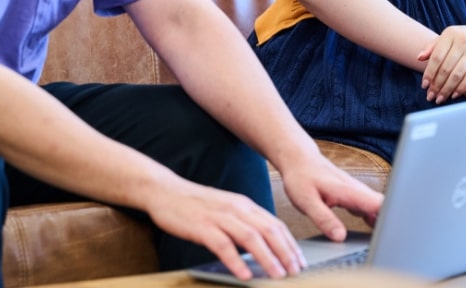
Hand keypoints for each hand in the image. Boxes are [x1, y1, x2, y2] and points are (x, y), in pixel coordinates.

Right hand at [145, 178, 304, 280]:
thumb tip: (264, 244)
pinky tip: (244, 275)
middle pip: (269, 231)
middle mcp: (237, 209)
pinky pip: (223, 246)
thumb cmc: (196, 204)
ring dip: (267, 258)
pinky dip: (236, 261)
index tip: (299, 260)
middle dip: (285, 253)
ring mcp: (220, 217)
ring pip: (251, 238)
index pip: (275, 224)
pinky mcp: (202, 227)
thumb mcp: (227, 209)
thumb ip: (244, 222)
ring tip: (277, 275)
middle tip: (295, 271)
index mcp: (245, 205)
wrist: (166, 191)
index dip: (290, 243)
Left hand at [280, 152, 382, 239]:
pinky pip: (370, 206)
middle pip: (383, 205)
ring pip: (378, 206)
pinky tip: (372, 229)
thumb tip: (341, 236)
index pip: (378, 204)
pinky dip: (374, 217)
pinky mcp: (354, 194)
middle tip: (388, 239)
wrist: (299, 159)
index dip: (388, 218)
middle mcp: (357, 189)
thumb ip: (324, 219)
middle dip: (390, 221)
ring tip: (384, 238)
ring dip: (383, 220)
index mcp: (348, 191)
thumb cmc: (301, 177)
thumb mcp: (306, 201)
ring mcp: (357, 191)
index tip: (391, 232)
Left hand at [418, 20, 465, 102]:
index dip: (429, 73)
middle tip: (431, 96)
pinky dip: (462, 87)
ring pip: (457, 74)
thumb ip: (433, 46)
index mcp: (450, 33)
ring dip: (447, 89)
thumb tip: (419, 57)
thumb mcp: (450, 36)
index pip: (436, 57)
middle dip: (437, 85)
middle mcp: (462, 40)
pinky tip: (455, 94)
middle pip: (446, 67)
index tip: (424, 85)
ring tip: (440, 98)